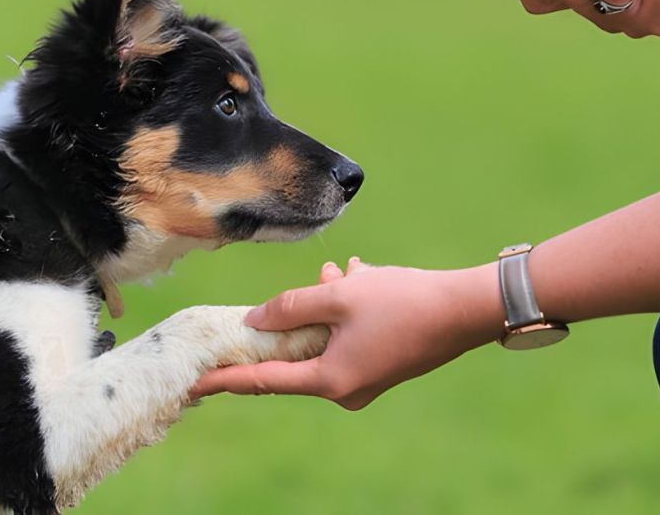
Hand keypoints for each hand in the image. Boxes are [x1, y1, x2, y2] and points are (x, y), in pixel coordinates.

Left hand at [190, 258, 502, 409]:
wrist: (465, 309)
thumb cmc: (402, 301)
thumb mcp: (339, 296)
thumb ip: (291, 306)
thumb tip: (254, 320)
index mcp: (330, 379)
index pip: (263, 381)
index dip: (226, 379)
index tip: (194, 382)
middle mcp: (346, 387)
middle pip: (297, 354)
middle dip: (292, 318)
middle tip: (294, 292)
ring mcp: (366, 378)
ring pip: (325, 337)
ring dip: (325, 305)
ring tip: (339, 273)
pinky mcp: (381, 363)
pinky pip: (348, 336)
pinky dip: (345, 310)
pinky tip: (358, 277)